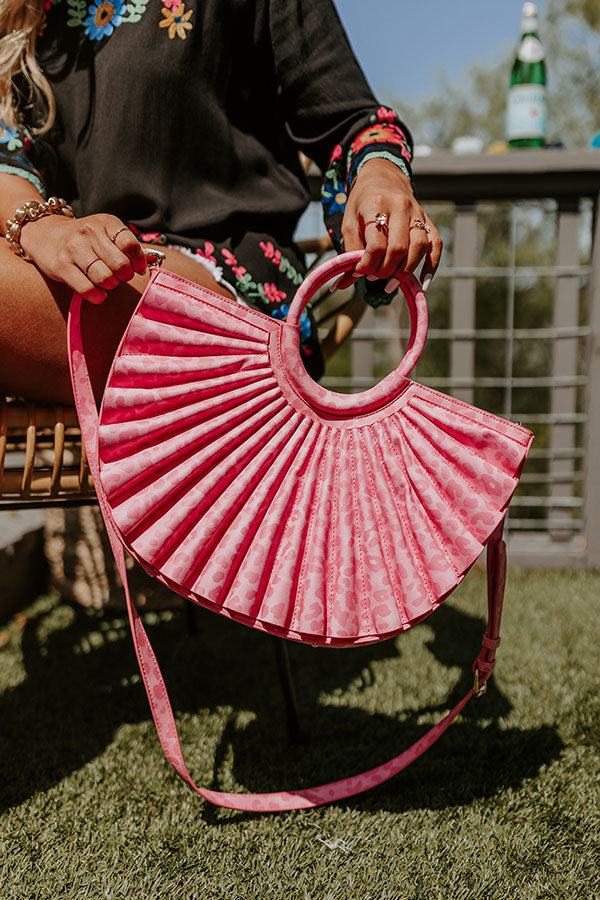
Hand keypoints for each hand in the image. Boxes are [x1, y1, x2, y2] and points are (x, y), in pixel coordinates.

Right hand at [19, 212, 147, 302]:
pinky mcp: (61, 266)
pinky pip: (87, 289)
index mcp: (105, 222)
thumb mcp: (106, 233)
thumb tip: (154, 261)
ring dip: (111, 286)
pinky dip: (97, 296)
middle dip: (124, 277)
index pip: (131, 245)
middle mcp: (89, 232)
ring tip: (107, 282)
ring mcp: (73, 249)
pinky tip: (98, 294)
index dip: (138, 262)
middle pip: (120, 265)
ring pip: (105, 278)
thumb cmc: (85, 240)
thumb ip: (128, 247)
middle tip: (120, 277)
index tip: (137, 269)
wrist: (45, 234)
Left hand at [336, 157, 441, 291]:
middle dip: (385, 270)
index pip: (376, 244)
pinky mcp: (428, 221)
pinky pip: (436, 245)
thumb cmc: (362, 203)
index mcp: (376, 204)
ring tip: (390, 283)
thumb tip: (343, 283)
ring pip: (419, 248)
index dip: (367, 265)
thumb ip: (348, 251)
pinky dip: (431, 266)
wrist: (383, 178)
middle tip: (374, 276)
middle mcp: (401, 207)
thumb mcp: (349, 223)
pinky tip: (422, 282)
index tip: (360, 272)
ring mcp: (418, 213)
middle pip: (398, 249)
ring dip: (405, 272)